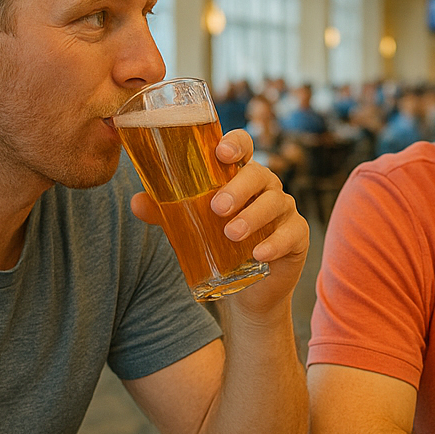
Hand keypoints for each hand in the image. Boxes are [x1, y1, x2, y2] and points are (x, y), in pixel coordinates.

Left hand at [130, 128, 309, 314]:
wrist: (245, 290)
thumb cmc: (218, 245)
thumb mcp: (189, 227)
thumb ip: (165, 213)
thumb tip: (137, 202)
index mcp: (239, 176)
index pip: (243, 147)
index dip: (236, 143)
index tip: (221, 153)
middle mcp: (265, 187)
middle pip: (259, 174)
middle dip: (239, 188)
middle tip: (217, 207)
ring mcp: (284, 210)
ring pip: (275, 202)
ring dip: (253, 217)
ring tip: (231, 234)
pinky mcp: (297, 236)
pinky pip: (292, 233)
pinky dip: (276, 243)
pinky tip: (259, 254)